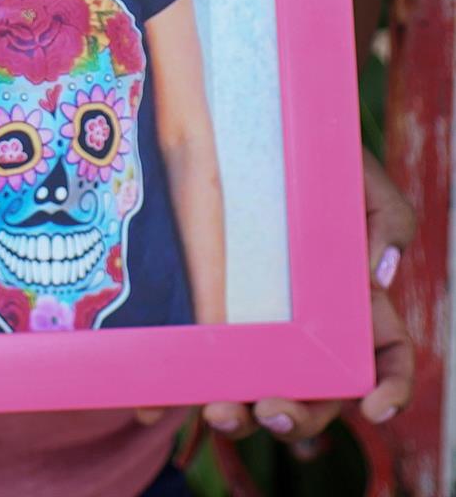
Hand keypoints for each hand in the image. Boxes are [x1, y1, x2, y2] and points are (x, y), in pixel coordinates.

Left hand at [136, 148, 416, 444]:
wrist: (235, 123)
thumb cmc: (309, 157)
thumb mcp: (356, 173)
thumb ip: (385, 215)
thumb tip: (376, 274)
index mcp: (354, 303)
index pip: (386, 358)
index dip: (390, 390)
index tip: (372, 408)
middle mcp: (307, 327)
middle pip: (318, 395)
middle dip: (298, 417)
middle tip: (271, 411)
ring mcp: (255, 324)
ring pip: (256, 390)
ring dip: (240, 415)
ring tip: (219, 411)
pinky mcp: (204, 313)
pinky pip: (193, 361)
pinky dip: (174, 390)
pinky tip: (150, 404)